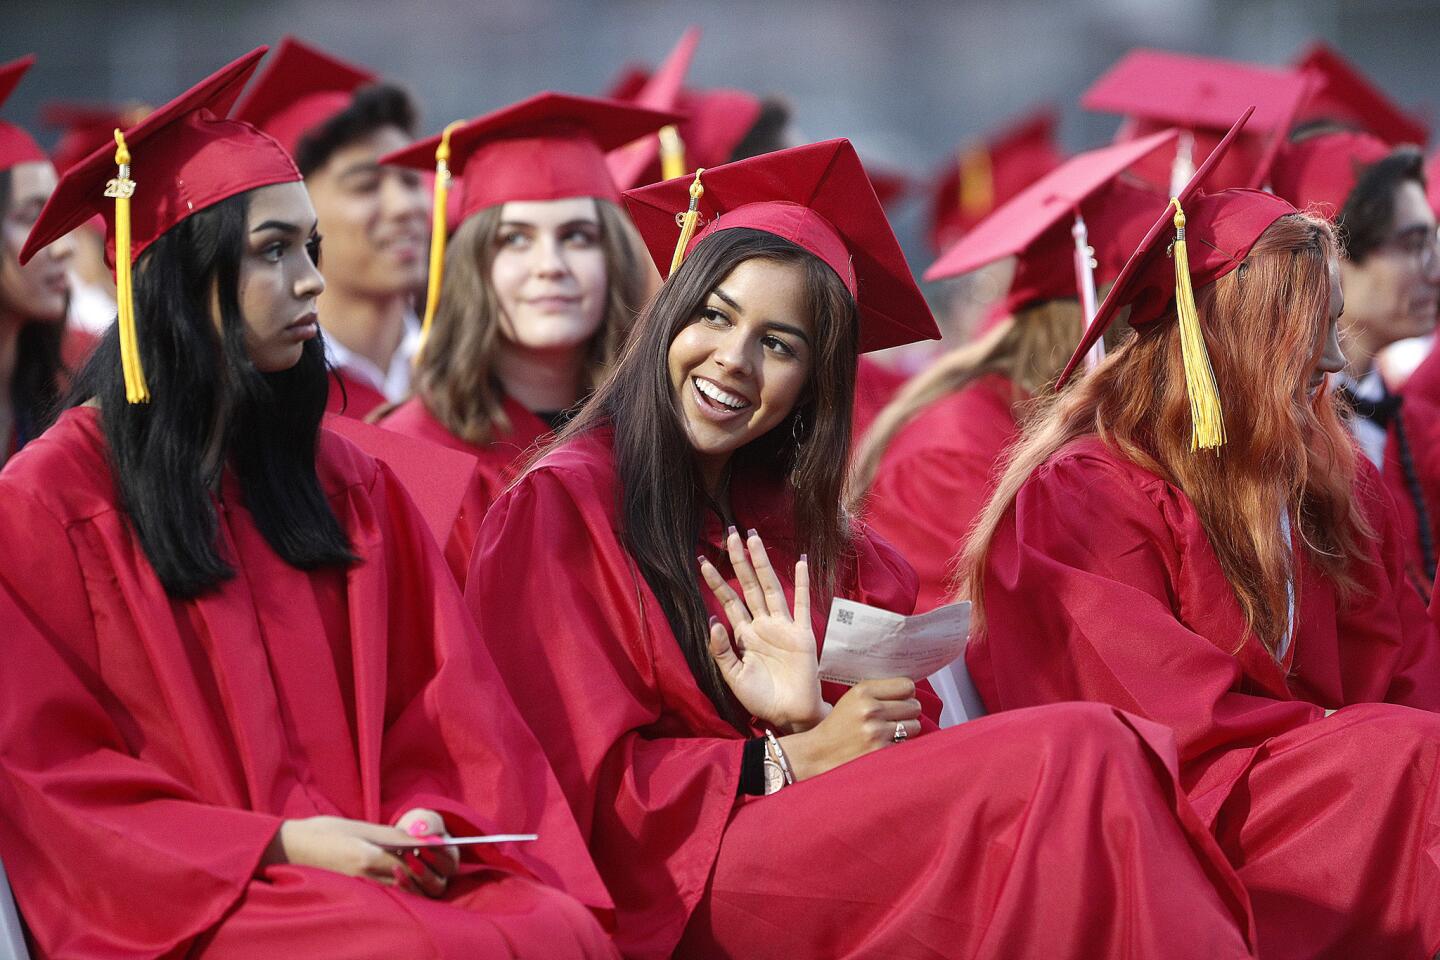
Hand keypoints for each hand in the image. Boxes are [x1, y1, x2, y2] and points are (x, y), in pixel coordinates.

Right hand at [259, 812, 454, 897]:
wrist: (286, 850)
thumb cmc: (322, 833)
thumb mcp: (360, 828)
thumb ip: (392, 837)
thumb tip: (423, 842)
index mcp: (367, 858)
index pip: (413, 862)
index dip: (429, 856)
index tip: (439, 848)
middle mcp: (364, 879)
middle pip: (412, 883)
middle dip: (428, 872)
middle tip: (430, 859)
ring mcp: (359, 891)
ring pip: (402, 895)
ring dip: (416, 883)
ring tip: (415, 866)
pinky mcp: (354, 896)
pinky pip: (386, 898)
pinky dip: (400, 890)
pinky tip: (398, 877)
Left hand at [700, 529, 825, 731]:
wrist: (789, 714)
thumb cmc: (761, 698)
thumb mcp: (733, 677)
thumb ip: (721, 650)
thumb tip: (712, 620)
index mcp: (743, 634)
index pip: (727, 601)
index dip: (715, 581)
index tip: (701, 561)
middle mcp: (762, 624)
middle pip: (748, 585)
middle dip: (739, 560)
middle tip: (730, 533)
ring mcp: (782, 625)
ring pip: (770, 587)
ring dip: (762, 563)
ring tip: (753, 538)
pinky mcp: (801, 633)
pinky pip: (800, 603)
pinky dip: (801, 582)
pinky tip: (800, 562)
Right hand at [779, 678, 921, 780]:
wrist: (819, 753)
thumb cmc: (839, 725)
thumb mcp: (852, 699)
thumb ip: (878, 691)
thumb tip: (911, 690)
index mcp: (863, 691)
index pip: (907, 686)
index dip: (906, 694)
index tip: (900, 700)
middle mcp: (870, 709)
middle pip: (914, 706)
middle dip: (908, 712)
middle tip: (895, 718)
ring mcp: (876, 732)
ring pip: (915, 725)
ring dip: (907, 730)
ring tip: (890, 732)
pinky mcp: (880, 752)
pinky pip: (907, 744)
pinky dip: (900, 746)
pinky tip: (885, 745)